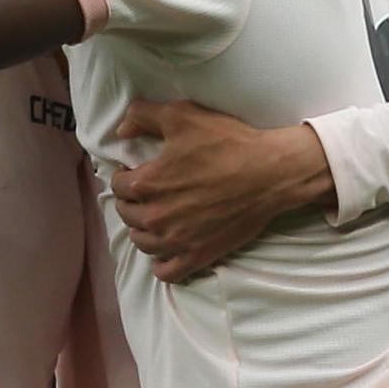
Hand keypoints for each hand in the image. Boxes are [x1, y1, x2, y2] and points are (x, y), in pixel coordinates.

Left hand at [110, 99, 333, 283]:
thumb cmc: (228, 142)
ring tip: (156, 217)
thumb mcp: (182, 115)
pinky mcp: (197, 256)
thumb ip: (142, 116)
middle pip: (126, 215)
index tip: (135, 171)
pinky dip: (160, 263)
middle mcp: (156, 216)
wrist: (271, 173)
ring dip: (143, 229)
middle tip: (146, 192)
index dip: (124, 175)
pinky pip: (165, 272)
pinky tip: (167, 249)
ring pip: (142, 242)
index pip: (118, 186)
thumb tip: (121, 130)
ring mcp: (176, 240)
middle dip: (132, 201)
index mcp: (148, 183)